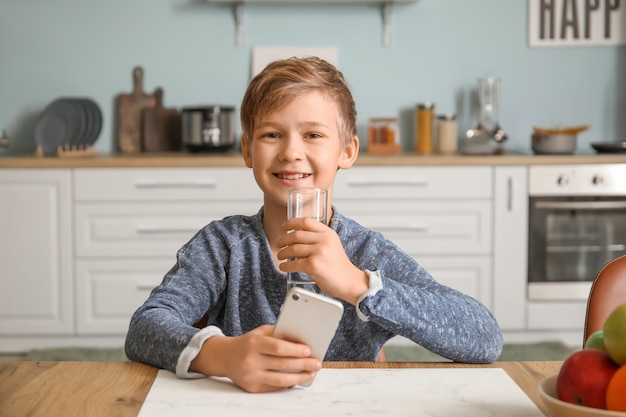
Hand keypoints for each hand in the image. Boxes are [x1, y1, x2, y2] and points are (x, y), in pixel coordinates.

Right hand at [190, 325, 321, 392]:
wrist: (225, 357)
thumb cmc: (248, 342)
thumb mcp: (260, 332)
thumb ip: (279, 334)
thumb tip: (302, 340)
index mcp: (253, 343)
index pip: (278, 348)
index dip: (295, 350)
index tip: (309, 350)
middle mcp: (251, 361)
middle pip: (282, 365)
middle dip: (303, 364)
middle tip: (317, 363)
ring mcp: (251, 376)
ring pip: (280, 380)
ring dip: (299, 378)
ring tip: (312, 374)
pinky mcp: (252, 388)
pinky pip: (274, 387)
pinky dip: (288, 384)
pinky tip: (298, 380)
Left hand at [277, 217, 367, 304]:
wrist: (349, 281)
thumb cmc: (339, 266)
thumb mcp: (332, 244)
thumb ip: (318, 238)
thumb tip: (296, 235)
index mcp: (328, 233)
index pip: (306, 222)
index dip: (292, 223)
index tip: (284, 227)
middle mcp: (324, 240)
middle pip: (296, 235)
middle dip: (283, 240)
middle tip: (279, 244)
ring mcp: (319, 252)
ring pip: (293, 249)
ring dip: (283, 253)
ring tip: (281, 256)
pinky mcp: (314, 265)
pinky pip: (294, 263)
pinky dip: (286, 266)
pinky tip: (284, 267)